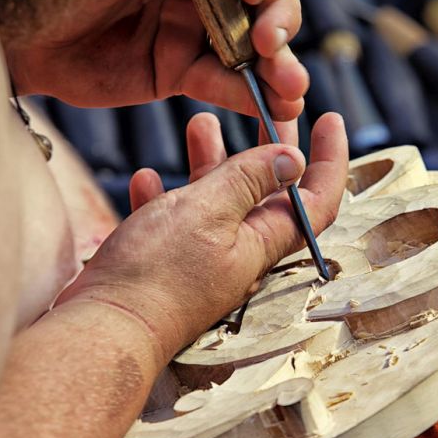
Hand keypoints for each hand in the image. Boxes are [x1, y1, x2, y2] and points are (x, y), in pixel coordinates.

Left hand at [3, 0, 307, 119]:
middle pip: (258, 14)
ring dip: (275, 74)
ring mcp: (188, 35)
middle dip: (277, 35)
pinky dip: (246, 98)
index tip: (256, 4)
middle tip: (275, 52)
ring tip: (292, 93)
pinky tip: (270, 109)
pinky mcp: (176, 73)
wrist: (23, 36)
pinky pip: (219, 85)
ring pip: (245, 54)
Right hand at [57, 113, 347, 362]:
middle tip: (259, 108)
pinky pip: (175, 223)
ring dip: (209, 162)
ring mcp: (203, 259)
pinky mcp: (169, 264)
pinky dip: (165, 197)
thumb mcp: (208, 211)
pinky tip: (146, 178)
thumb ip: (250, 180)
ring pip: (216, 201)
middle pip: (263, 192)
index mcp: (261, 242)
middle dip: (262, 147)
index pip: (315, 200)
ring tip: (198, 124)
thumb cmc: (158, 274)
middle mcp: (238, 252)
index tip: (330, 121)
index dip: (329, 160)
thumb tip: (294, 159)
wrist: (107, 329)